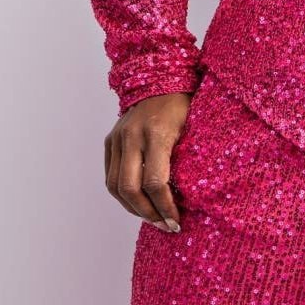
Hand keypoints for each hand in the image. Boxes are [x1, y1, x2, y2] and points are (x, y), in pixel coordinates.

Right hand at [103, 92, 192, 231]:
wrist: (161, 79)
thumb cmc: (185, 106)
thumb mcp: (194, 129)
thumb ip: (189, 160)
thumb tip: (193, 199)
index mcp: (157, 133)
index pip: (155, 182)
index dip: (165, 207)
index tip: (177, 221)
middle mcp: (132, 135)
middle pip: (130, 188)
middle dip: (148, 213)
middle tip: (165, 226)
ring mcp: (118, 137)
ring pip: (115, 186)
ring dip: (133, 208)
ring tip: (152, 218)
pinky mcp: (110, 140)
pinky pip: (110, 175)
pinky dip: (122, 194)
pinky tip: (139, 203)